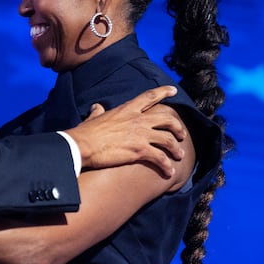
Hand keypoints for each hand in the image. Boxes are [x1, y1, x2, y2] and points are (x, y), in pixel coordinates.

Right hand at [65, 85, 186, 176]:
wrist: (82, 145)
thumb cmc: (85, 133)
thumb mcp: (94, 118)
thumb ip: (98, 112)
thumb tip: (97, 107)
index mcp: (127, 109)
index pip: (149, 96)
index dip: (164, 92)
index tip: (174, 90)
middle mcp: (138, 120)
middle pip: (167, 119)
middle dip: (177, 127)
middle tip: (181, 134)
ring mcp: (140, 135)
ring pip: (168, 140)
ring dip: (176, 149)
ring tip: (179, 156)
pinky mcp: (140, 151)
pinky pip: (160, 158)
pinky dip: (167, 166)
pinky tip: (169, 173)